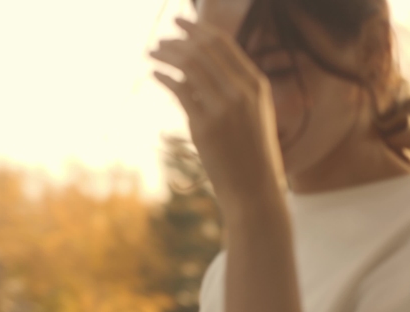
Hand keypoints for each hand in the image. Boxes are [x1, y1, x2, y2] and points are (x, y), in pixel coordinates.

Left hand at [148, 17, 286, 215]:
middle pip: (204, 50)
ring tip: (152, 53)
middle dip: (177, 40)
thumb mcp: (253, 116)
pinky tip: (154, 74)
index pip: (224, 44)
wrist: (255, 190)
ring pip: (190, 66)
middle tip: (159, 40)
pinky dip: (165, 77)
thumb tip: (205, 70)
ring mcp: (226, 107)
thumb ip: (237, 90)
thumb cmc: (251, 156)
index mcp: (257, 85)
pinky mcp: (207, 126)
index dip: (198, 29)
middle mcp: (243, 91)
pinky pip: (181, 90)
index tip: (180, 24)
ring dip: (167, 55)